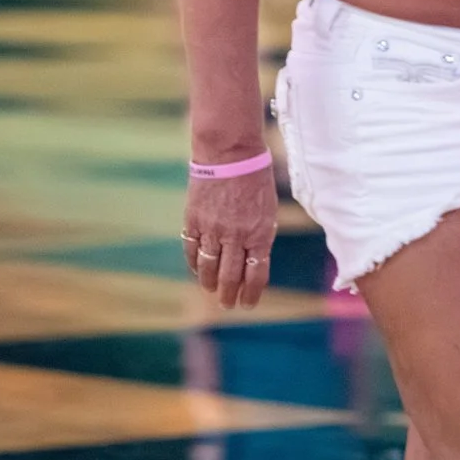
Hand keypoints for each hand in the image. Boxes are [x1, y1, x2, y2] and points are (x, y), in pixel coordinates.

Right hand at [183, 168, 277, 309]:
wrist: (230, 153)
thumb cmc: (256, 179)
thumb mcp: (268, 209)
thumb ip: (261, 236)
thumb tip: (254, 261)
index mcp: (260, 234)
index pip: (255, 275)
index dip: (250, 294)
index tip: (247, 304)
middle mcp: (236, 237)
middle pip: (230, 277)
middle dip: (229, 295)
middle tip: (228, 305)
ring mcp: (213, 230)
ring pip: (208, 268)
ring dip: (210, 284)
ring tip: (212, 292)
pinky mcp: (194, 221)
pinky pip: (192, 250)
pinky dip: (194, 264)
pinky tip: (196, 270)